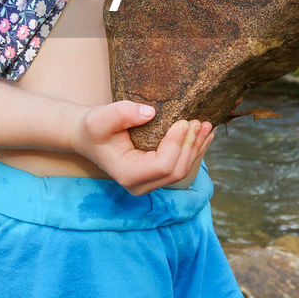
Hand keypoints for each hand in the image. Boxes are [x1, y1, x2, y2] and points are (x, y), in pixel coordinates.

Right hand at [73, 101, 215, 194]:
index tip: (183, 121)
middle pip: (177, 170)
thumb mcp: (101, 117)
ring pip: (183, 170)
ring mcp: (151, 182)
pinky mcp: (158, 175)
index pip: (162, 165)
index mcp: (127, 174)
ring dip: (197, 148)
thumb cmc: (94, 127)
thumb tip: (150, 113)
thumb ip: (122, 113)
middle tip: (200, 121)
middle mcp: (141, 185)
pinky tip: (206, 135)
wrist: (89, 136)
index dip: (177, 144)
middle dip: (191, 146)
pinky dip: (195, 150)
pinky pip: (182, 165)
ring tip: (209, 126)